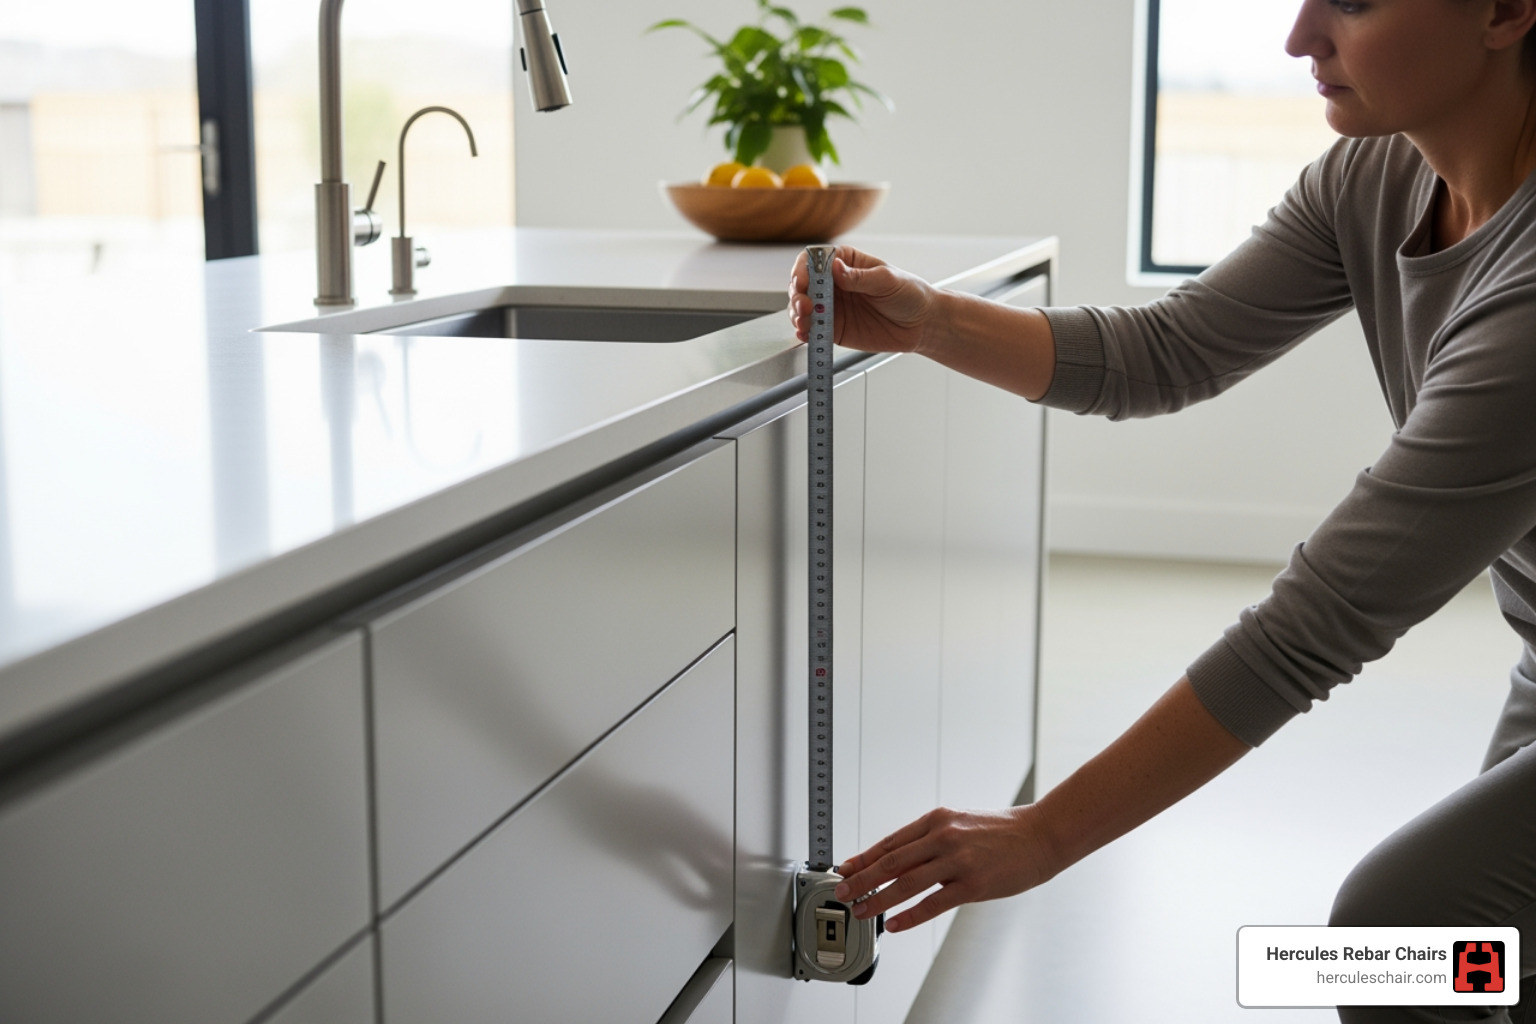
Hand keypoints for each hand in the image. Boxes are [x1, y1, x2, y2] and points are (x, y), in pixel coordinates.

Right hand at [787, 245, 940, 354]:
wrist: (922, 324)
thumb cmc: (909, 294)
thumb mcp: (887, 280)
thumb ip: (859, 277)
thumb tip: (836, 268)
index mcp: (846, 263)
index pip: (815, 259)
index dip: (804, 268)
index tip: (804, 280)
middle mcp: (835, 284)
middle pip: (803, 284)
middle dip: (798, 294)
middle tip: (805, 306)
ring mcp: (832, 307)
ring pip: (802, 308)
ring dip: (797, 314)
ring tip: (804, 322)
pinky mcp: (834, 328)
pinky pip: (813, 330)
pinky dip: (805, 332)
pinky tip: (805, 334)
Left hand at [830, 803, 1061, 932]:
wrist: (1041, 835)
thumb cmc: (1003, 831)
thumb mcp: (961, 823)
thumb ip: (932, 839)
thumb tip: (901, 858)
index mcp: (936, 820)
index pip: (890, 842)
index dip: (864, 857)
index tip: (845, 868)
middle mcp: (943, 837)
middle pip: (890, 861)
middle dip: (861, 879)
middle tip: (842, 893)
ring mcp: (957, 860)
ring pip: (905, 883)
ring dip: (878, 899)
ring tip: (861, 911)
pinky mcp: (973, 884)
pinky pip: (933, 903)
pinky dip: (909, 915)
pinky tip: (894, 924)